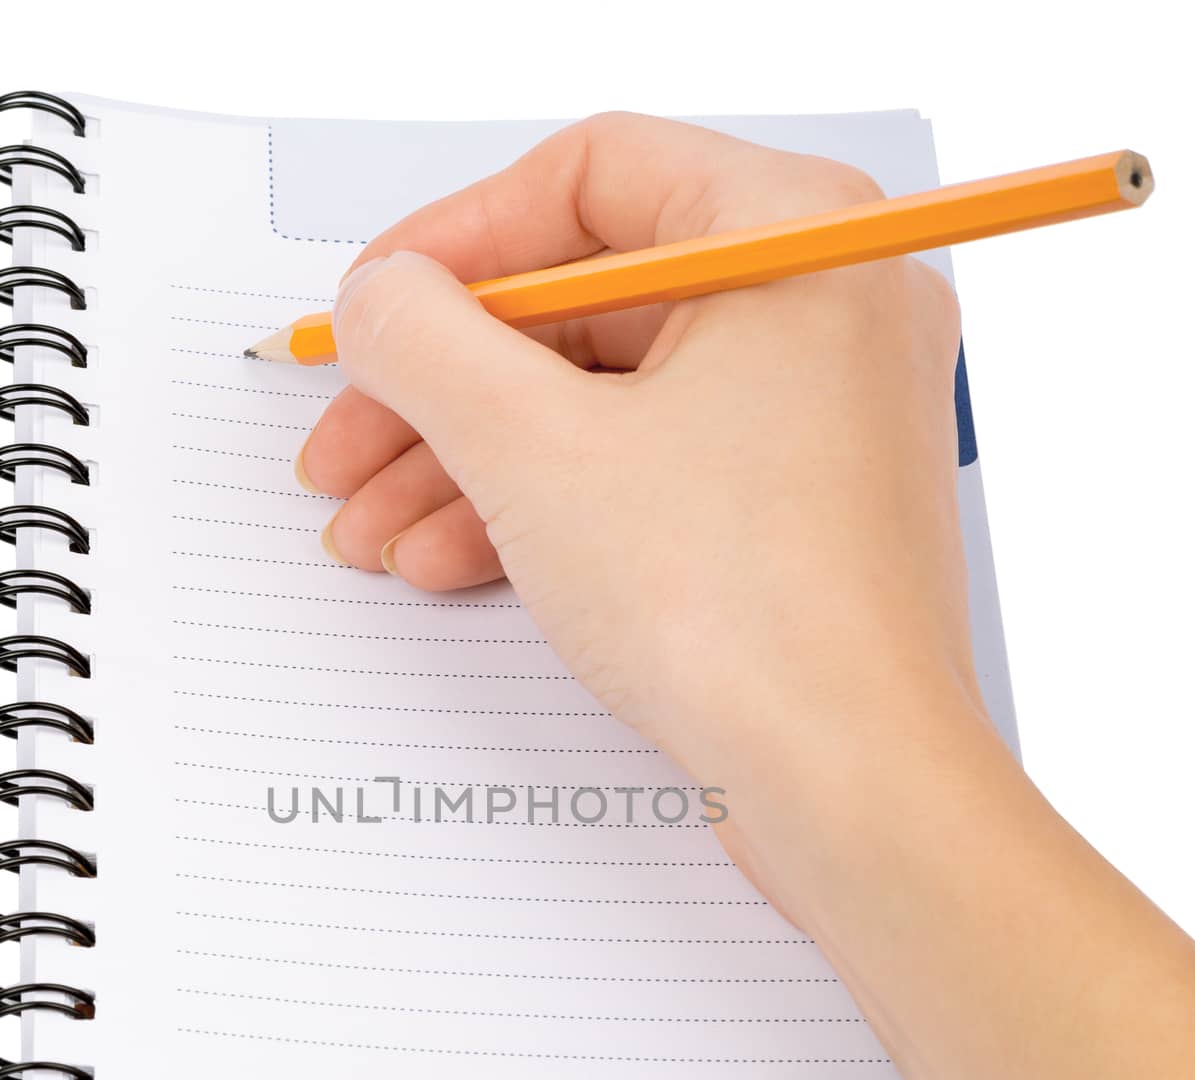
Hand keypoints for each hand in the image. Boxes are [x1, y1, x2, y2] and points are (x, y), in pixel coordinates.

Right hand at [299, 113, 986, 923]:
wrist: (848, 789)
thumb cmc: (740, 613)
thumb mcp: (534, 450)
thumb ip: (426, 341)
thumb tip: (382, 300)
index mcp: (797, 238)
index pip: (592, 176)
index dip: (454, 240)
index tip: (374, 308)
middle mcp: (821, 313)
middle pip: (584, 307)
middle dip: (441, 388)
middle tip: (345, 444)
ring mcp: (813, 422)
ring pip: (602, 405)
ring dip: (468, 464)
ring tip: (369, 531)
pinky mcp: (791, 517)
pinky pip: (644, 475)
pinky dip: (542, 510)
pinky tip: (446, 562)